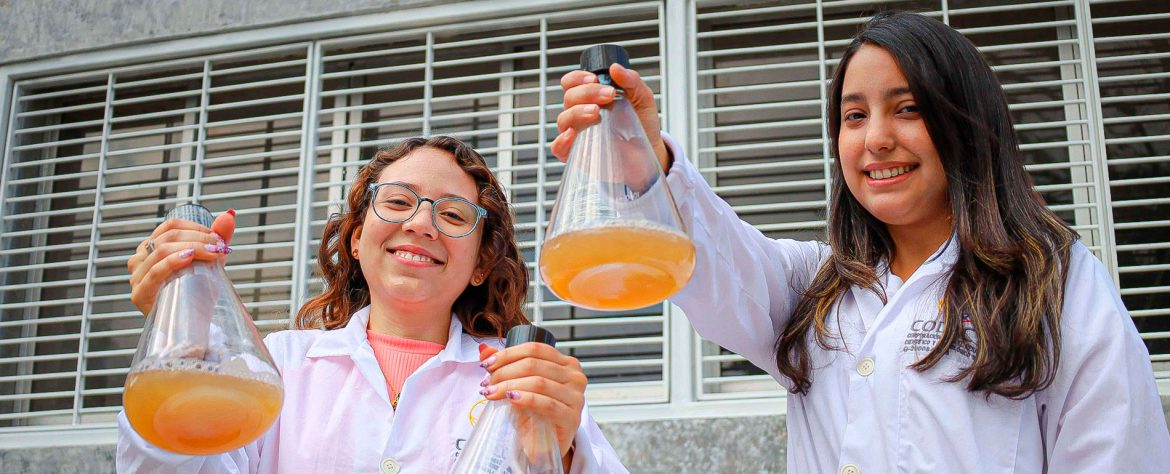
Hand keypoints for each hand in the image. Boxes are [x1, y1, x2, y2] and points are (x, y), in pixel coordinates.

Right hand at [127, 210, 236, 315]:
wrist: (195, 325)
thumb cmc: (198, 292)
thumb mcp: (210, 261)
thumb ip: (218, 238)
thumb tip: (230, 214)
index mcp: (152, 249)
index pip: (170, 226)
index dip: (195, 227)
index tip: (216, 237)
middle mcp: (140, 260)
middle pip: (167, 237)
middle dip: (198, 237)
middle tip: (219, 245)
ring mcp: (137, 277)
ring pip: (162, 250)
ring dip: (192, 247)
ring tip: (214, 252)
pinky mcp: (140, 294)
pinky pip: (155, 271)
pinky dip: (173, 261)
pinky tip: (189, 257)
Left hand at [478, 342, 585, 459]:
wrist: (543, 446)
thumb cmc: (533, 414)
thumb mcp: (517, 386)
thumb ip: (504, 366)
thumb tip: (484, 349)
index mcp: (565, 364)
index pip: (535, 349)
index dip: (508, 354)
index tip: (486, 364)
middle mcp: (574, 377)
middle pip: (534, 364)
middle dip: (504, 371)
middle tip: (487, 383)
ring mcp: (576, 397)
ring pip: (539, 382)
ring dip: (509, 385)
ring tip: (491, 393)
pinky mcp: (572, 418)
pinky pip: (547, 403)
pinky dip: (526, 399)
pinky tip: (511, 399)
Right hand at [552, 63, 669, 172]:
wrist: (649, 150)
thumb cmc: (642, 123)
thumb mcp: (642, 97)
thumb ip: (631, 81)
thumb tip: (615, 68)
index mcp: (590, 98)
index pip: (572, 83)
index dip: (578, 78)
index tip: (595, 79)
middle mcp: (579, 113)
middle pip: (569, 98)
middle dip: (587, 93)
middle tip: (609, 95)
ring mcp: (577, 133)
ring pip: (563, 119)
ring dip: (577, 112)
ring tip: (596, 112)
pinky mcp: (577, 153)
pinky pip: (559, 147)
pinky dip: (562, 140)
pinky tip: (573, 135)